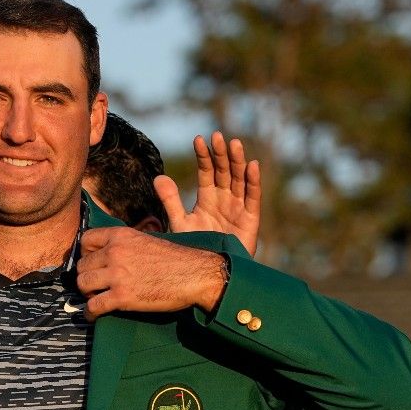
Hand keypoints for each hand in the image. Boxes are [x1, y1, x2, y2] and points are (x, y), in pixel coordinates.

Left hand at [76, 227, 225, 321]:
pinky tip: (93, 315)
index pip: (86, 240)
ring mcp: (117, 275)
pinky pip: (93, 306)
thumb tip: (107, 255)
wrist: (195, 275)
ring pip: (83, 284)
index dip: (85, 253)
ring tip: (96, 297)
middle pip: (82, 265)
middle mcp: (115, 252)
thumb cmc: (174, 259)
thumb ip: (124, 245)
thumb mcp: (145, 240)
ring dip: (87, 293)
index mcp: (121, 235)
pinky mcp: (122, 296)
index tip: (91, 263)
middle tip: (96, 285)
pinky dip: (91, 313)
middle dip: (87, 276)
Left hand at [154, 131, 260, 255]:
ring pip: (239, 179)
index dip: (203, 156)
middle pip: (223, 171)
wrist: (212, 274)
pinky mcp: (251, 219)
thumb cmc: (197, 249)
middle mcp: (224, 199)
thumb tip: (158, 176)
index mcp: (207, 198)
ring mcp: (238, 207)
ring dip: (237, 161)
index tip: (198, 139)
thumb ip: (170, 201)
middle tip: (217, 136)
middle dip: (220, 154)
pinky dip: (253, 181)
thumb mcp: (181, 223)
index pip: (206, 171)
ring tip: (234, 143)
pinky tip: (252, 165)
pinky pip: (253, 197)